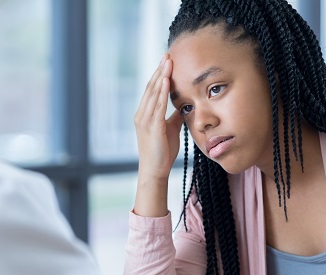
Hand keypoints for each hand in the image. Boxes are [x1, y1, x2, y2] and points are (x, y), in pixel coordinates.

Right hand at [134, 54, 183, 180]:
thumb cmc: (162, 152)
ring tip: (168, 62)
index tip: (167, 61)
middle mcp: (142, 114)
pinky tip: (167, 81)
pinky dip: (161, 92)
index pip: (152, 90)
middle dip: (160, 70)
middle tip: (168, 54)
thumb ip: (174, 116)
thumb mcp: (170, 129)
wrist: (155, 170)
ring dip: (161, 76)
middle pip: (151, 87)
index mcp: (145, 114)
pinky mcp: (152, 127)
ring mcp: (145, 120)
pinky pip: (157, 106)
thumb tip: (183, 105)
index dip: (160, 74)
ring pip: (153, 93)